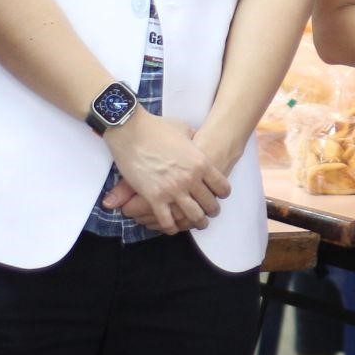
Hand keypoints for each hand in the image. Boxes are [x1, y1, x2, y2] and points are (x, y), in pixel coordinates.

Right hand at [103, 112, 229, 234]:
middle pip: (210, 203)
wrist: (131, 130)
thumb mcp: (184, 129)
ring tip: (198, 224)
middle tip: (210, 214)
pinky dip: (172, 226)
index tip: (220, 196)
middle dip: (212, 211)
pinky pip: (168, 220)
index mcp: (201, 163)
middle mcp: (190, 179)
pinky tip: (173, 227)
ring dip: (197, 222)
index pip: (221, 186)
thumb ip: (194, 138)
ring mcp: (173, 190)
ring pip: (193, 215)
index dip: (223, 193)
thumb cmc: (157, 128)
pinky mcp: (154, 197)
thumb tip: (196, 137)